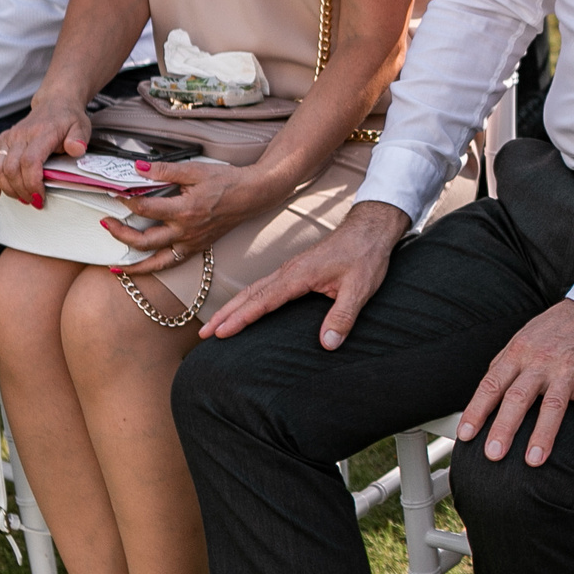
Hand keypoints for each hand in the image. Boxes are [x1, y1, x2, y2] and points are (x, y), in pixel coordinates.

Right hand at [0, 102, 91, 208]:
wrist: (54, 104)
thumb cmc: (67, 119)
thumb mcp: (81, 127)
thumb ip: (79, 139)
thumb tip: (76, 149)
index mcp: (41, 134)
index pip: (30, 161)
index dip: (32, 183)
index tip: (40, 197)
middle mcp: (20, 136)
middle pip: (11, 169)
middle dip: (21, 190)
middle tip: (33, 201)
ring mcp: (7, 138)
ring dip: (7, 188)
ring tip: (21, 197)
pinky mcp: (0, 142)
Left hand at [109, 159, 279, 258]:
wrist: (252, 195)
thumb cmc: (226, 181)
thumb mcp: (195, 170)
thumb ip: (165, 170)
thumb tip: (138, 168)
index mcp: (185, 210)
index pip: (145, 209)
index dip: (126, 201)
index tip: (116, 194)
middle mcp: (186, 231)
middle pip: (144, 241)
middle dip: (120, 234)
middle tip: (105, 223)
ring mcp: (191, 243)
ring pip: (156, 261)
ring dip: (133, 264)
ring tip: (114, 265)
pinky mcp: (196, 248)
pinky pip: (171, 263)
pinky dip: (153, 268)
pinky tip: (141, 267)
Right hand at [200, 198, 406, 343]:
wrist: (369, 230)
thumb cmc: (365, 256)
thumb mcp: (360, 288)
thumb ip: (343, 316)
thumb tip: (328, 344)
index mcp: (299, 275)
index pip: (263, 300)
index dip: (241, 318)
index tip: (221, 333)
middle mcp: (288, 271)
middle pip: (250, 294)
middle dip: (225, 314)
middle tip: (204, 334)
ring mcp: (290, 269)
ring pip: (253, 289)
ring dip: (232, 307)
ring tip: (214, 324)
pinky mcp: (295, 270)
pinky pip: (263, 286)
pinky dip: (247, 299)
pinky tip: (243, 308)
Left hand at [458, 299, 573, 467]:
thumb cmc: (558, 328)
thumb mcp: (524, 337)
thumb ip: (505, 364)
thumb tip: (486, 393)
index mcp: (519, 353)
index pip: (492, 384)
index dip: (476, 410)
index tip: (465, 434)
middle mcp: (541, 362)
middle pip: (518, 397)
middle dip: (504, 427)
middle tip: (493, 454)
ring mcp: (569, 370)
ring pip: (553, 406)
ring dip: (543, 435)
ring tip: (534, 460)